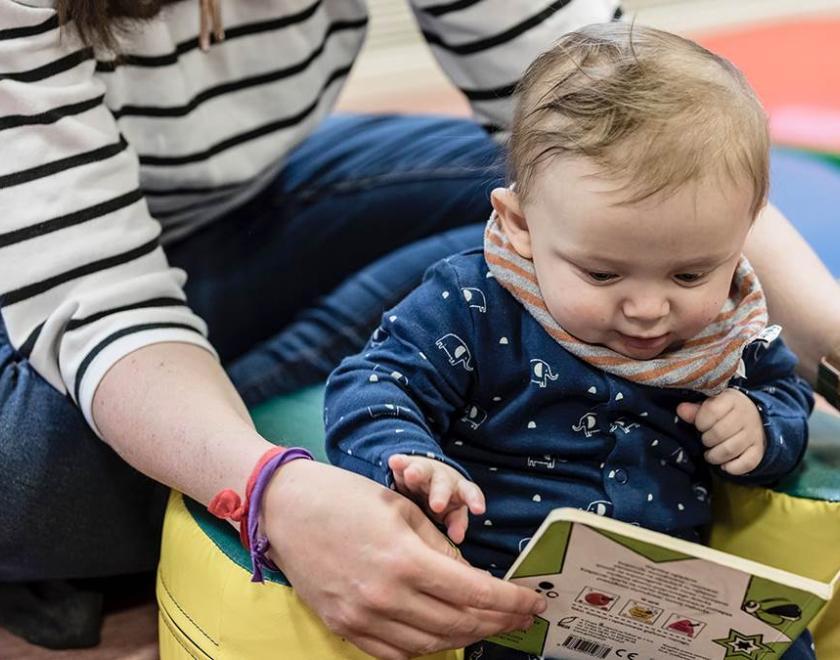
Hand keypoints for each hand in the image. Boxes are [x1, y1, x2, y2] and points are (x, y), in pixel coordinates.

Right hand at [262, 460, 543, 659]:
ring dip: (465, 637)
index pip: (473, 592)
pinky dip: (426, 648)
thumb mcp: (402, 510)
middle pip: (457, 622)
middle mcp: (385, 595)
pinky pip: (395, 653)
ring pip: (430, 644)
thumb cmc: (344, 497)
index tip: (532, 603)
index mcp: (404, 558)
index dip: (510, 601)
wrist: (284, 507)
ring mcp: (361, 617)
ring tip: (487, 626)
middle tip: (519, 616)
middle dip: (497, 621)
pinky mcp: (343, 627)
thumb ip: (439, 548)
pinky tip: (443, 636)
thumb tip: (470, 578)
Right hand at [388, 454, 485, 543]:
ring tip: (411, 476)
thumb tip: (457, 541)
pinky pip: (403, 464)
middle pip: (444, 485)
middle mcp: (443, 479)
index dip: (474, 500)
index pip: (470, 494)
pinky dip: (399, 463)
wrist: (424, 477)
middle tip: (437, 506)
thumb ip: (456, 524)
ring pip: (422, 470)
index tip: (478, 510)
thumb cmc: (441, 502)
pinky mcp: (407, 466)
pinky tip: (394, 462)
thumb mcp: (450, 513)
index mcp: (459, 491)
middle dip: (441, 494)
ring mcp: (424, 471)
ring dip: (417, 473)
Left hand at [677, 389, 766, 474]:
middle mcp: (745, 415)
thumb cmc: (725, 410)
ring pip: (730, 450)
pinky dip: (733, 468)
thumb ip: (695, 409)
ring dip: (715, 456)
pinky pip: (747, 463)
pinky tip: (724, 465)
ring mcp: (754, 433)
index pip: (712, 410)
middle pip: (719, 433)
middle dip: (706, 440)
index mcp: (731, 399)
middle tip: (704, 440)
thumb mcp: (711, 404)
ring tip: (709, 454)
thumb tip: (681, 410)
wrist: (753, 416)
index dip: (700, 421)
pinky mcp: (759, 449)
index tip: (699, 425)